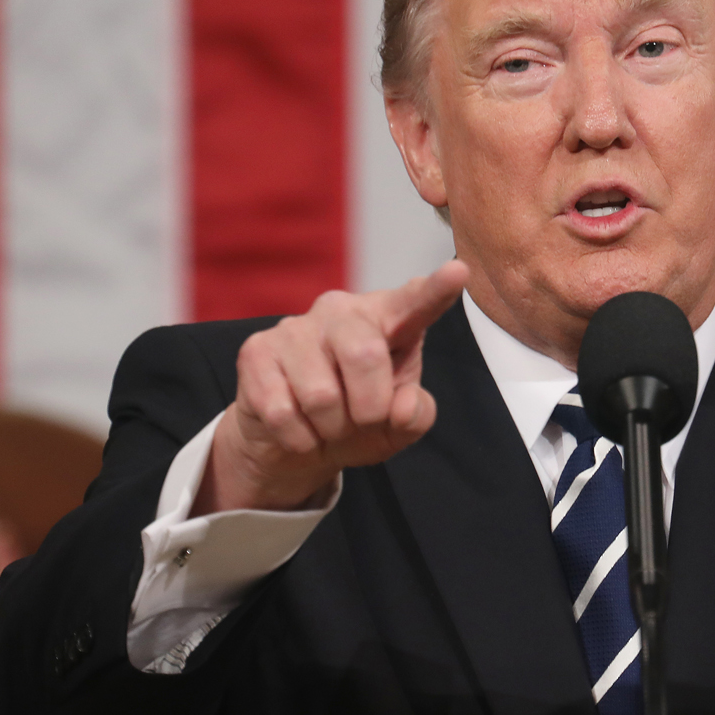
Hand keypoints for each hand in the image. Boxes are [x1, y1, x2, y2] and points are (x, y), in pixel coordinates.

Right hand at [197, 261, 469, 513]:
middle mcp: (340, 311)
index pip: (414, 303)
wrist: (294, 443)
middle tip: (362, 420)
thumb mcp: (397, 426)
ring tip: (327, 423)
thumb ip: (416, 415)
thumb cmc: (356, 421)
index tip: (459, 271)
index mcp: (386, 320)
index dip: (436, 291)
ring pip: (322, 395)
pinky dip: (300, 438)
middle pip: (364, 356)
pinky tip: (298, 428)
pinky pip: (284, 412)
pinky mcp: (255, 352)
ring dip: (331, 429)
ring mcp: (294, 328)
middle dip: (369, 408)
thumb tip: (401, 406)